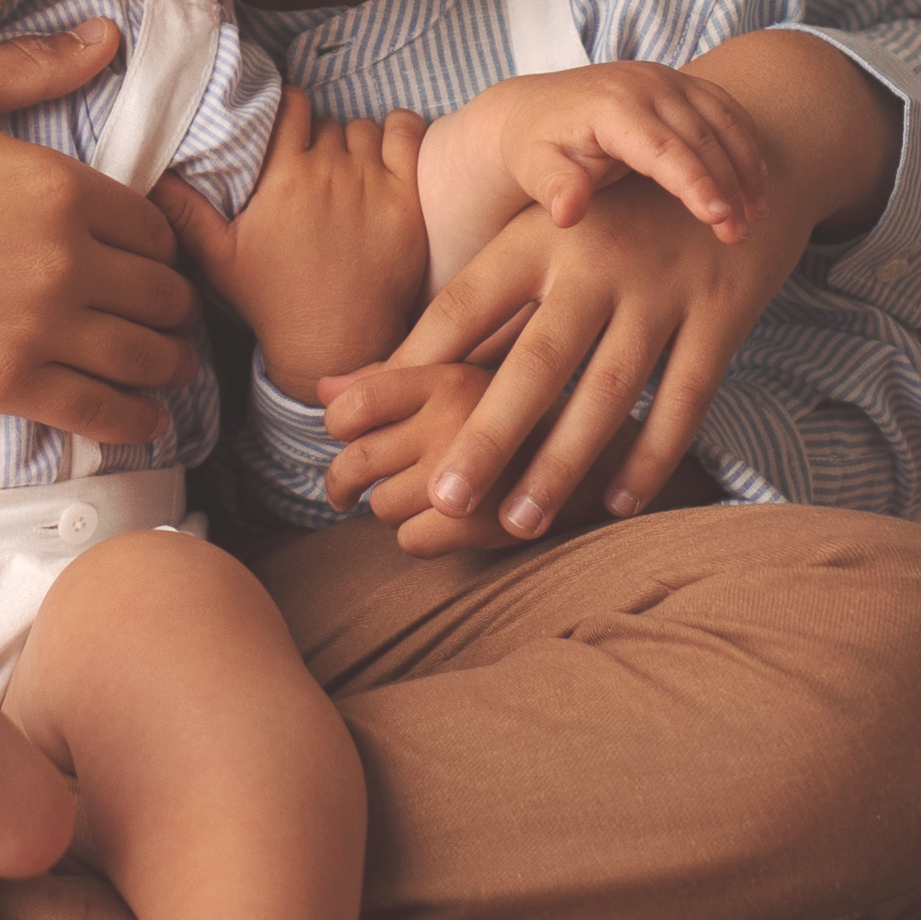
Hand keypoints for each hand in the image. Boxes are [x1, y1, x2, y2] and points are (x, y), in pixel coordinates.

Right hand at [0, 18, 196, 445]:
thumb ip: (29, 67)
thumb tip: (105, 36)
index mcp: (58, 187)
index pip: (157, 228)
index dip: (160, 244)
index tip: (147, 258)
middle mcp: (64, 259)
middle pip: (166, 295)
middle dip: (173, 305)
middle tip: (163, 315)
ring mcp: (38, 326)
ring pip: (149, 356)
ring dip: (169, 363)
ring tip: (167, 366)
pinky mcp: (6, 383)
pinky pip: (102, 412)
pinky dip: (137, 420)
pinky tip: (145, 418)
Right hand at [156, 89, 427, 400]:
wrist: (335, 345)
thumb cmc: (275, 303)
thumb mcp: (220, 259)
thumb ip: (184, 211)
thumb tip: (149, 173)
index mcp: (283, 178)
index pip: (289, 106)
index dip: (287, 110)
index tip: (287, 129)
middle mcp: (328, 173)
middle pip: (326, 122)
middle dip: (319, 137)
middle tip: (315, 167)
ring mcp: (373, 185)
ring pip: (364, 129)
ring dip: (356, 141)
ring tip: (348, 170)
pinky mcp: (407, 201)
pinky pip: (407, 135)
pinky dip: (399, 131)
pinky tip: (389, 146)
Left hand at [311, 364, 521, 555]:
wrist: (597, 465)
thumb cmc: (515, 420)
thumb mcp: (462, 383)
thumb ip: (391, 382)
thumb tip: (323, 387)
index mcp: (447, 377)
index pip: (355, 403)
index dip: (336, 426)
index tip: (343, 440)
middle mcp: (456, 418)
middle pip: (358, 460)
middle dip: (341, 483)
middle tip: (342, 493)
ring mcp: (470, 472)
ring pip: (382, 506)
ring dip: (390, 512)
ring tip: (418, 501)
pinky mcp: (483, 519)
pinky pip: (410, 542)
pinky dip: (417, 542)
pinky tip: (441, 528)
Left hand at [358, 173, 797, 538]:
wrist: (745, 161)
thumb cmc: (616, 221)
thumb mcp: (544, 238)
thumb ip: (468, 311)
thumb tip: (349, 381)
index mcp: (541, 235)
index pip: (466, 303)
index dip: (418, 360)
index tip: (368, 420)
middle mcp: (598, 260)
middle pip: (536, 360)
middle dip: (489, 434)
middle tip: (443, 498)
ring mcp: (664, 289)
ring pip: (608, 390)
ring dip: (563, 462)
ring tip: (519, 522)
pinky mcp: (723, 315)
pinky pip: (685, 398)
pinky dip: (652, 454)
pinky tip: (617, 501)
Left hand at [466, 61, 775, 243]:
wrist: (536, 109)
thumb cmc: (537, 148)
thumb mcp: (535, 170)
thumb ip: (554, 189)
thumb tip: (568, 214)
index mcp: (612, 106)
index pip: (663, 148)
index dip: (695, 183)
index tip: (720, 218)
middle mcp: (645, 84)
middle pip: (701, 136)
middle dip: (728, 185)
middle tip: (741, 233)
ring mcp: (668, 79)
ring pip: (724, 120)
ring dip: (747, 166)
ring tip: (757, 214)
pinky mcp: (682, 84)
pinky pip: (726, 110)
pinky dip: (746, 144)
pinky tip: (757, 182)